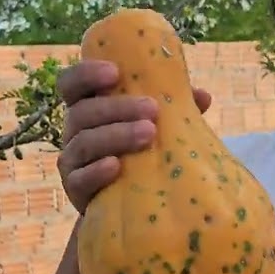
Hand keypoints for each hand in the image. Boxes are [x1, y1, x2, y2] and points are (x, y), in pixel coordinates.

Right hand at [55, 58, 211, 212]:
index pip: (71, 83)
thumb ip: (174, 107)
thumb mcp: (157, 125)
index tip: (115, 72)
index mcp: (87, 105)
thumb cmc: (140, 150)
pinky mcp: (75, 190)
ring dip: (116, 135)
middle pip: (82, 112)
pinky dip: (96, 171)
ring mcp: (72, 160)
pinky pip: (79, 179)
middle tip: (152, 108)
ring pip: (84, 142)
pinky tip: (115, 166)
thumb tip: (203, 96)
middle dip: (117, 108)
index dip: (86, 74)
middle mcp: (74, 130)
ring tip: (148, 133)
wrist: (128, 200)